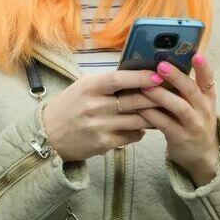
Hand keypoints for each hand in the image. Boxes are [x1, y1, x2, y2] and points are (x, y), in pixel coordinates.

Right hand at [40, 70, 156, 161]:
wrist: (48, 135)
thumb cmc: (70, 105)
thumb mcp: (84, 87)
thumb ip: (108, 83)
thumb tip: (139, 76)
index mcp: (89, 87)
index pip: (119, 80)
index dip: (140, 77)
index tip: (158, 75)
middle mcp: (94, 107)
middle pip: (133, 101)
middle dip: (155, 97)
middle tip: (171, 92)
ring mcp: (99, 127)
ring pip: (137, 120)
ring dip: (153, 115)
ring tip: (164, 109)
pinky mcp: (103, 144)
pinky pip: (132, 136)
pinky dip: (141, 131)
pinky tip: (143, 126)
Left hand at [121, 54, 218, 185]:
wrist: (202, 156)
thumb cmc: (194, 122)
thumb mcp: (197, 105)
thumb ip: (185, 89)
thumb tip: (161, 65)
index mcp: (207, 98)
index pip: (209, 79)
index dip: (203, 67)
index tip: (196, 54)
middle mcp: (203, 110)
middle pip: (191, 90)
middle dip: (176, 77)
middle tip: (161, 66)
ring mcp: (193, 125)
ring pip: (179, 107)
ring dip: (161, 95)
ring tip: (146, 85)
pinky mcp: (180, 138)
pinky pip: (164, 124)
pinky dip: (151, 115)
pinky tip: (140, 108)